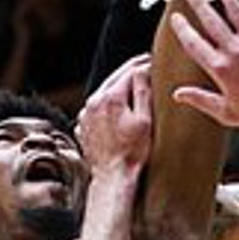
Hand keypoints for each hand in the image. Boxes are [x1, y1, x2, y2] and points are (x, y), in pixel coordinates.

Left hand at [77, 53, 153, 177]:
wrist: (113, 178)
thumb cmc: (132, 153)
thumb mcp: (145, 120)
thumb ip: (142, 91)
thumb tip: (142, 69)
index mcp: (109, 98)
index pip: (129, 71)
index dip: (144, 64)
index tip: (155, 61)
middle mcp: (93, 102)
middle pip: (115, 79)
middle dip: (131, 72)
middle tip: (147, 67)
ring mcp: (85, 115)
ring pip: (105, 92)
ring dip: (119, 88)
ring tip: (135, 87)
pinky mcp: (84, 126)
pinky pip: (97, 108)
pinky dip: (109, 105)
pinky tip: (120, 109)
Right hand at [170, 0, 238, 132]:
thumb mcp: (224, 112)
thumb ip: (200, 99)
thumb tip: (178, 94)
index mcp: (220, 68)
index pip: (194, 43)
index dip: (182, 28)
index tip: (176, 18)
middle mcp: (235, 51)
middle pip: (211, 20)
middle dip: (199, 3)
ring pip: (236, 11)